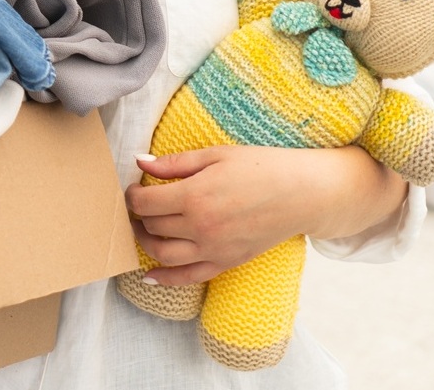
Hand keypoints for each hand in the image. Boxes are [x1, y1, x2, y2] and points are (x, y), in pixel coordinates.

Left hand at [123, 143, 405, 285]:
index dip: (131, 196)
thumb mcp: (215, 155)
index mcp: (195, 196)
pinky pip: (188, 277)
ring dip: (145, 243)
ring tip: (144, 229)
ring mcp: (213, 249)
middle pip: (152, 227)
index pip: (144, 204)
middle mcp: (200, 227)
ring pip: (163, 255)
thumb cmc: (261, 167)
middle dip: (138, 216)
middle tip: (139, 205)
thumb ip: (174, 162)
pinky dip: (165, 279)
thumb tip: (139, 162)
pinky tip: (149, 275)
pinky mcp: (226, 262)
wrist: (302, 193)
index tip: (132, 189)